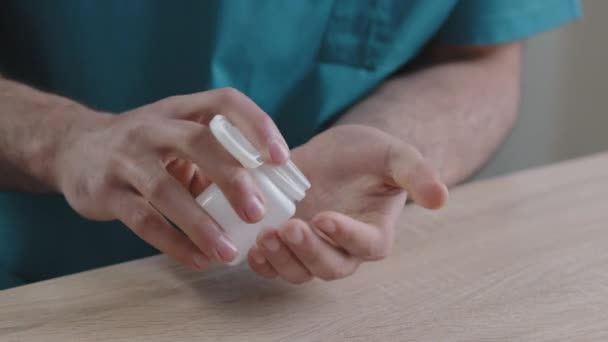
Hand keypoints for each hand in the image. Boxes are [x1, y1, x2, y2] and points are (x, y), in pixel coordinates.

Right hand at [52, 88, 289, 270]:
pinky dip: (173, 243)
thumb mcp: (177, 136)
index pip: (224, 102)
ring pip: (167, 190)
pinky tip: (198, 260)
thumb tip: (269, 190)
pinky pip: (143, 221)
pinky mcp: (106, 191)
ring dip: (201, 225)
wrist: (74, 149)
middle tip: (257, 213)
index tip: (281, 158)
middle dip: (232, 178)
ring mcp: (126, 158)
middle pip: (198, 142)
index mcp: (180, 110)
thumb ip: (215, 154)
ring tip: (229, 252)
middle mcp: (153, 127)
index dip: (256, 125)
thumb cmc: (146, 147)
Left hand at [247, 124, 447, 282]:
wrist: (338, 153)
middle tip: (289, 228)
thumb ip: (416, 173)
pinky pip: (276, 265)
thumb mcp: (394, 153)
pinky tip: (252, 247)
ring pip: (300, 272)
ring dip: (282, 260)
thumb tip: (441, 197)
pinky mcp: (288, 242)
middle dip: (308, 252)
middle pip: (330, 267)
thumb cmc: (369, 153)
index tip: (325, 218)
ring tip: (266, 236)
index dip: (346, 237)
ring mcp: (314, 247)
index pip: (367, 245)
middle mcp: (344, 248)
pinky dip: (264, 263)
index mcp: (375, 231)